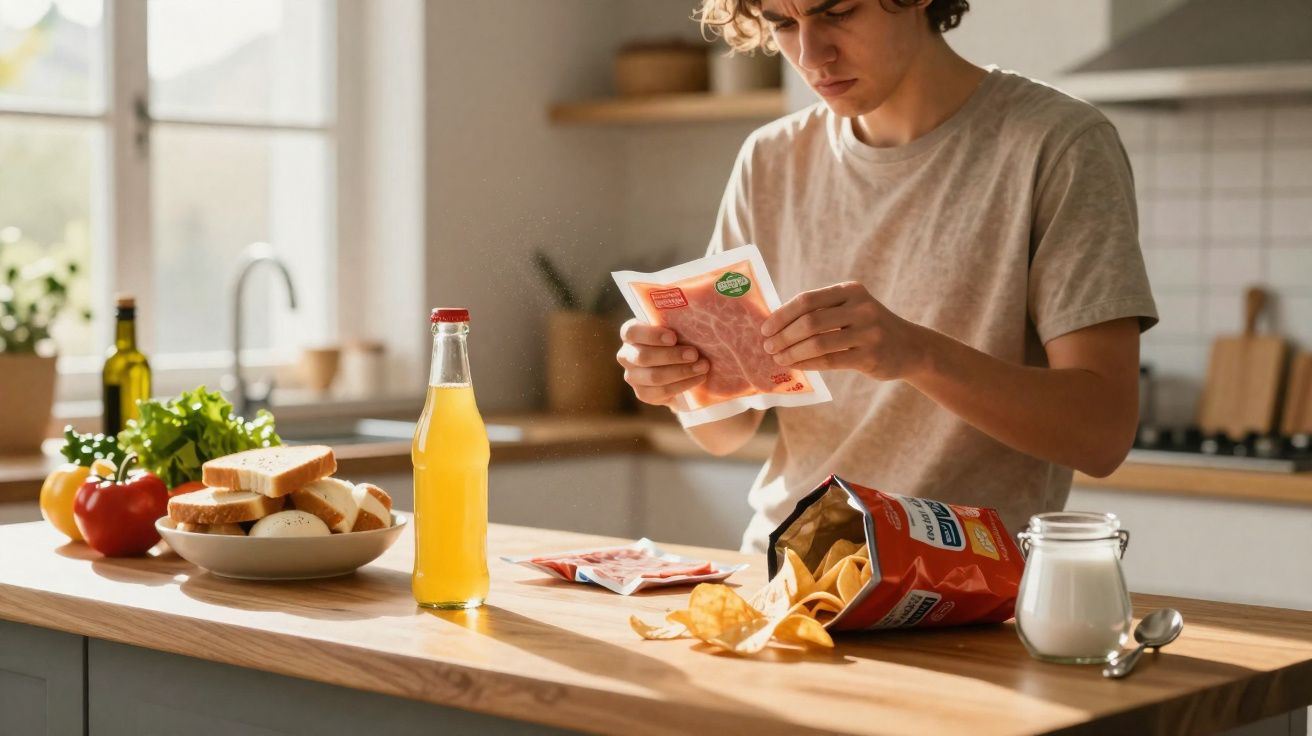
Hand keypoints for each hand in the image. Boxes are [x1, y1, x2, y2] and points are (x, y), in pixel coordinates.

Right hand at [616, 319, 709, 406]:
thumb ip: (678, 321)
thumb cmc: (678, 341)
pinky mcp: (643, 393)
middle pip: (643, 357)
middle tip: (694, 354)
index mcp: (631, 334)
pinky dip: (682, 385)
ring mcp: (633, 376)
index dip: (651, 335)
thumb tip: (697, 307)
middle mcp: (626, 355)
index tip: (674, 337)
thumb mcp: (675, 328)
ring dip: (681, 372)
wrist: (679, 368)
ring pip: (654, 376)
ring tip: (702, 367)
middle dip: (671, 356)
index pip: (631, 331)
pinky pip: (661, 392)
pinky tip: (697, 378)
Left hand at [760, 281, 926, 380]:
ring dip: (792, 352)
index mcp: (851, 290)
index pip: (807, 300)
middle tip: (768, 347)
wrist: (911, 347)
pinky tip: (796, 366)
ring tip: (778, 358)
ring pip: (818, 343)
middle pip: (810, 321)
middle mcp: (861, 307)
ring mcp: (868, 332)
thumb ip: (822, 311)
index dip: (782, 315)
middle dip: (783, 335)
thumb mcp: (851, 308)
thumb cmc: (869, 327)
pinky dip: (808, 364)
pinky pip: (830, 361)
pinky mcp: (870, 356)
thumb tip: (776, 323)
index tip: (765, 328)